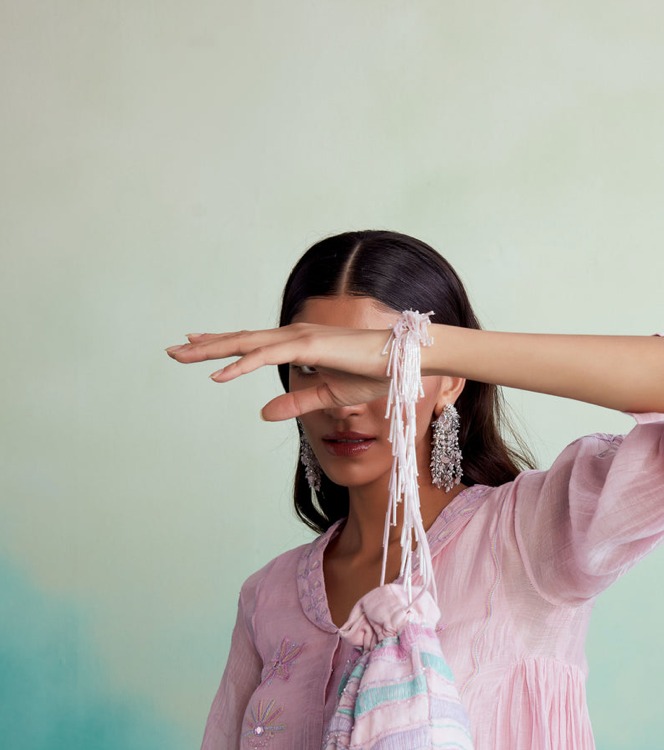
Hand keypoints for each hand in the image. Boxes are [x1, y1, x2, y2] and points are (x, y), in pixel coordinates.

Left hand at [164, 322, 395, 421]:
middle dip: (205, 345)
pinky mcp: (308, 348)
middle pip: (241, 340)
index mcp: (298, 346)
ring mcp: (300, 339)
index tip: (195, 346)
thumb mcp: (326, 396)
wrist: (404, 362)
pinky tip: (219, 374)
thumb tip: (263, 413)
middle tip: (172, 349)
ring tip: (182, 356)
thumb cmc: (374, 374)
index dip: (222, 345)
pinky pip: (267, 357)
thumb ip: (295, 404)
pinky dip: (241, 364)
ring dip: (213, 351)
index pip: (251, 344)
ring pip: (246, 344)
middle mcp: (294, 337)